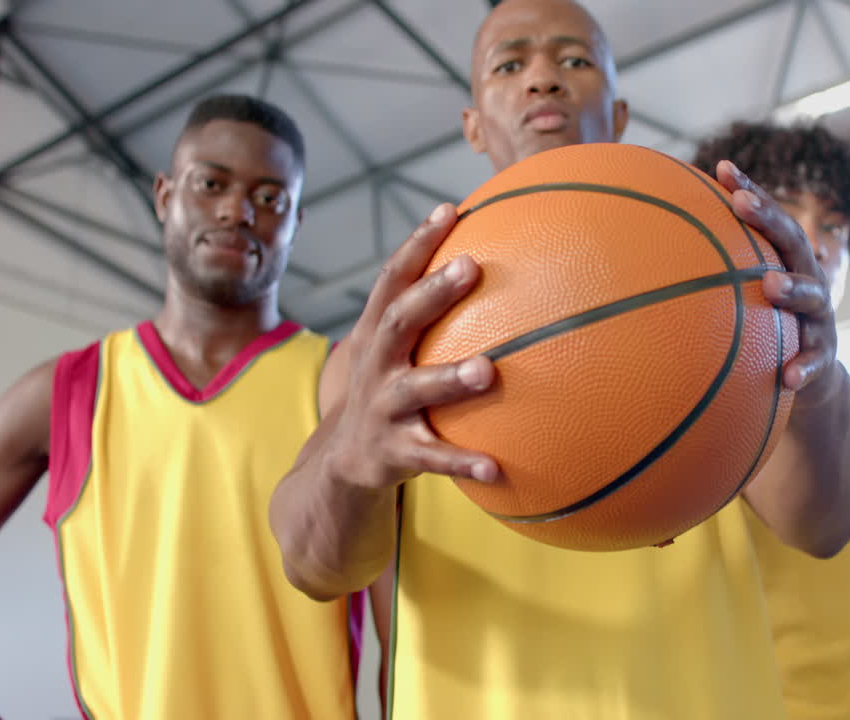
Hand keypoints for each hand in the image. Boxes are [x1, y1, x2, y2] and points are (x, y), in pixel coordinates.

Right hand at [327, 203, 499, 489]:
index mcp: (378, 333)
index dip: (418, 243)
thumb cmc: (394, 388)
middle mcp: (375, 364)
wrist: (346, 460)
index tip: (450, 210)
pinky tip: (498, 467)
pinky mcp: (393, 451)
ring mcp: (382, 408)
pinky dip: (462, 461)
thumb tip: (504, 260)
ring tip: (487, 370)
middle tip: (470, 267)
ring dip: (449, 378)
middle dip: (432, 293)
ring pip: (414, 389)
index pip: (392, 278)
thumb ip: (436, 313)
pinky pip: (432, 457)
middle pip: (398, 321)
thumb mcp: (401, 349)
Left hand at [716, 160, 845, 407]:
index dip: (751, 192)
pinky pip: (815, 363)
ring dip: (794, 288)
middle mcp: (808, 282)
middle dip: (769, 220)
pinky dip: (803, 368)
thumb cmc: (767, 329)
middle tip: (742, 205)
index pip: (770, 221)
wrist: (811, 381)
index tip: (722, 169)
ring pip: (813, 298)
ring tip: (772, 284)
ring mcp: (820, 319)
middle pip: (794, 243)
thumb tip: (649, 256)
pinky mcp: (824, 358)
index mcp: (786, 264)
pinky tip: (786, 378)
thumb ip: (714, 278)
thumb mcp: (747, 301)